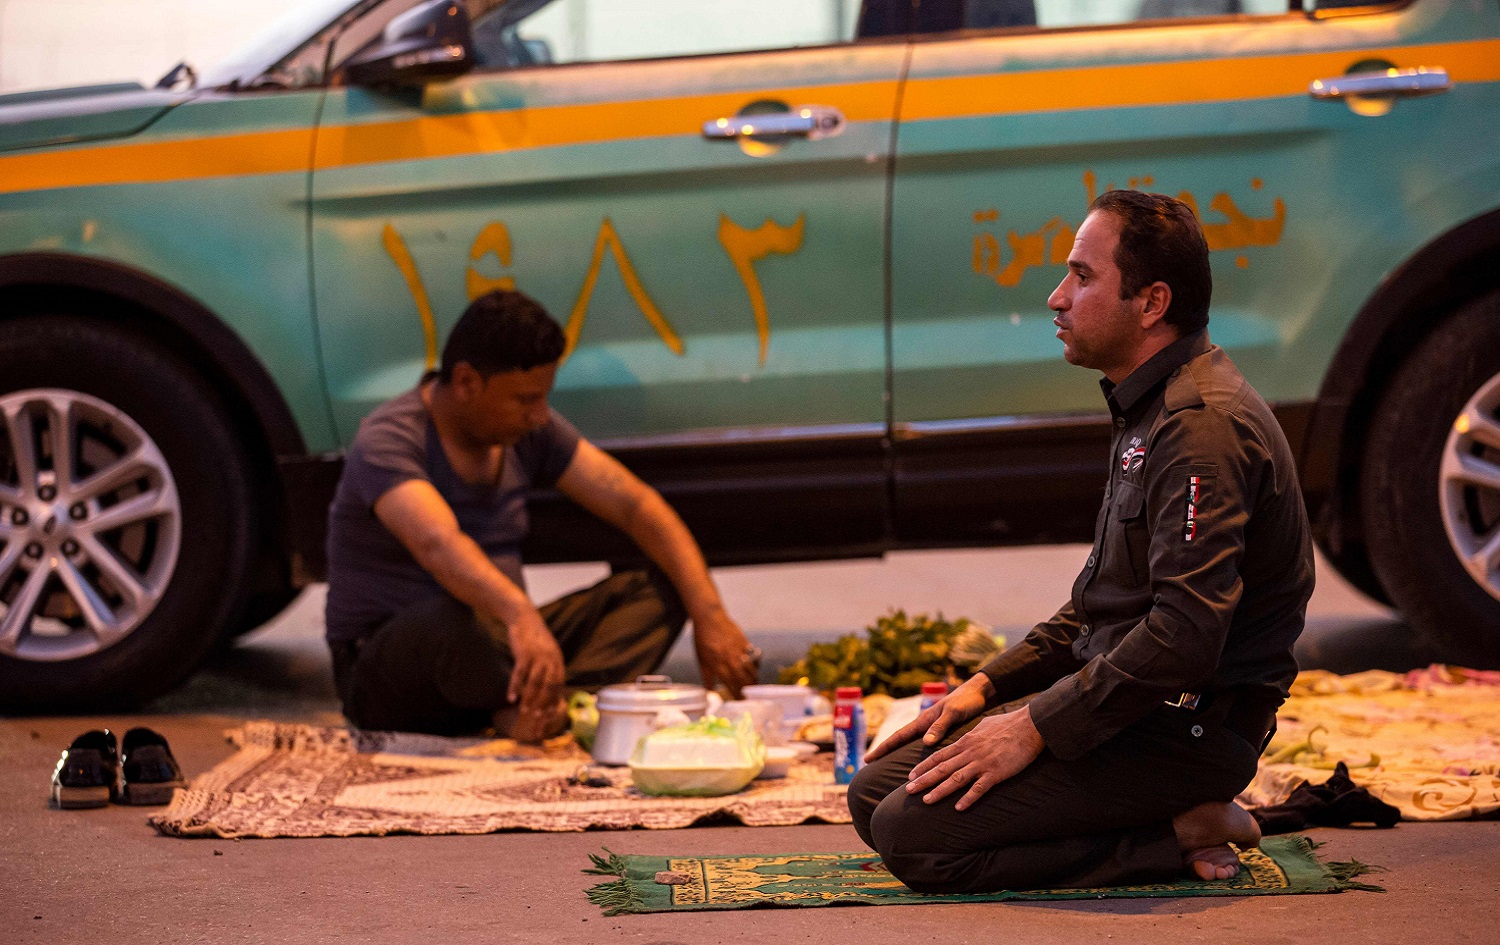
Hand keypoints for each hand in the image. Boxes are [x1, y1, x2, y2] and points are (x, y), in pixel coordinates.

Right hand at [502, 609, 564, 740]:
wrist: (524, 616)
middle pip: (550, 688)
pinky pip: (519, 673)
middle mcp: (551, 660)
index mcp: (558, 662)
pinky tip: (510, 698)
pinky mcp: (524, 653)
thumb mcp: (547, 654)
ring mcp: (538, 656)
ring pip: (535, 683)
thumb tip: (547, 691)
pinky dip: (515, 687)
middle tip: (537, 721)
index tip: (548, 719)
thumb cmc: (534, 639)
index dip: (554, 703)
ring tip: (524, 712)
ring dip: (530, 699)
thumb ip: (549, 671)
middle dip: (544, 706)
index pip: (558, 688)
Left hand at [692, 610, 756, 697]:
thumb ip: (707, 678)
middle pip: (744, 679)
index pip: (731, 685)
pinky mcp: (745, 642)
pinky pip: (754, 656)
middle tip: (751, 697)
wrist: (709, 618)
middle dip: (749, 690)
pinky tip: (754, 668)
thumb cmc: (703, 640)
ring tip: (754, 685)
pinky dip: (755, 664)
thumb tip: (710, 693)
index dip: (738, 696)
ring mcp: (739, 650)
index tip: (742, 703)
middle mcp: (730, 659)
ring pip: (752, 669)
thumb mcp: (701, 660)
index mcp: (717, 665)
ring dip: (754, 679)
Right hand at [865, 676, 990, 761]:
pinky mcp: (941, 731)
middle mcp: (924, 725)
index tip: (868, 759)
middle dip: (884, 751)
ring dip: (897, 753)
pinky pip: (923, 744)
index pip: (899, 736)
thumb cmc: (966, 702)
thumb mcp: (953, 713)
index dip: (883, 748)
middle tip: (868, 764)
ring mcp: (931, 728)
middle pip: (900, 740)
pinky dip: (915, 753)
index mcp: (924, 721)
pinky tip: (917, 762)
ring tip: (886, 766)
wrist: (978, 693)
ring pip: (910, 743)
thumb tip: (925, 743)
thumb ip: (940, 726)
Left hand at [904, 704, 1043, 810]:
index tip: (910, 776)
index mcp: (965, 742)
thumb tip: (966, 736)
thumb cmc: (1008, 724)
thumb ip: (972, 734)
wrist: (1029, 725)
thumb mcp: (984, 725)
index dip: (923, 766)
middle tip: (908, 791)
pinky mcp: (996, 772)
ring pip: (955, 779)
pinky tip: (958, 808)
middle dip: (923, 780)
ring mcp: (982, 763)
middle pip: (941, 768)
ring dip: (939, 791)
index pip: (939, 756)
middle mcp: (969, 753)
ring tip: (925, 800)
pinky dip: (968, 798)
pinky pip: (979, 788)